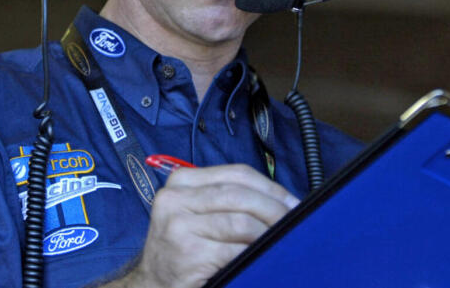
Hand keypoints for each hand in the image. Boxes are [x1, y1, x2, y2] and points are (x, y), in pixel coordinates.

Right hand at [123, 163, 298, 287]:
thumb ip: (230, 201)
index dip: (271, 187)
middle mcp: (175, 198)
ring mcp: (178, 225)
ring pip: (242, 222)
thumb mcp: (199, 215)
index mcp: (182, 181)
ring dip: (268, 234)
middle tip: (295, 225)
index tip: (294, 202)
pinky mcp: (188, 253)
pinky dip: (256, 255)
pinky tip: (263, 260)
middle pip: (241, 195)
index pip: (237, 174)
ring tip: (282, 243)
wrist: (153, 286)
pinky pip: (236, 250)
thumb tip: (283, 201)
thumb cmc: (185, 250)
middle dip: (275, 210)